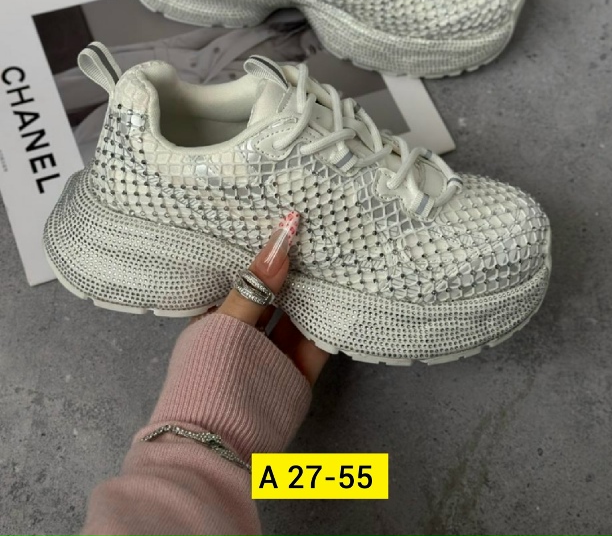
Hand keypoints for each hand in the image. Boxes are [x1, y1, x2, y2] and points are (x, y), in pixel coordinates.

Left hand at [196, 213, 329, 385]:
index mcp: (218, 320)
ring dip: (314, 294)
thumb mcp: (227, 321)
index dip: (262, 257)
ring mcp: (272, 356)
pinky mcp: (296, 375)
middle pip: (275, 298)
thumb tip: (281, 240)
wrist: (217, 445)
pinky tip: (343, 295)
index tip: (285, 225)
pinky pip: (315, 344)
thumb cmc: (208, 372)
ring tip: (334, 256)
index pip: (243, 282)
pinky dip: (328, 323)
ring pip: (297, 319)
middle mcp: (246, 336)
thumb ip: (255, 286)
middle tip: (318, 234)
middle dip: (293, 272)